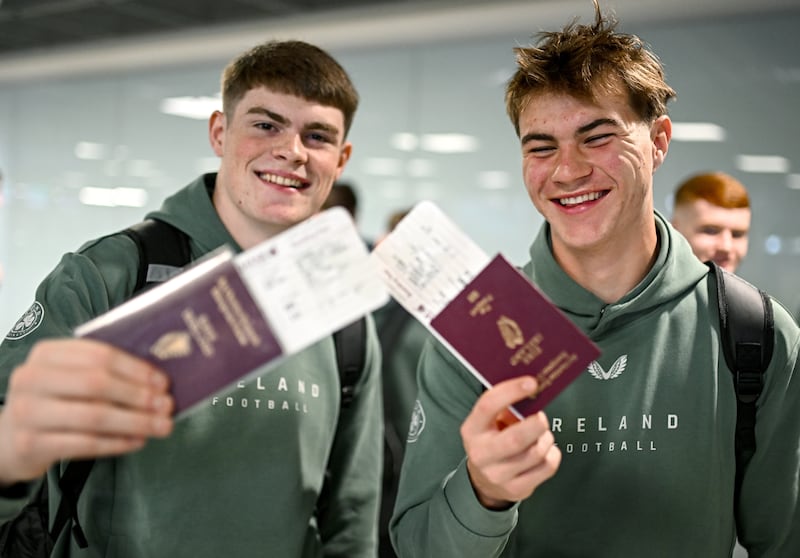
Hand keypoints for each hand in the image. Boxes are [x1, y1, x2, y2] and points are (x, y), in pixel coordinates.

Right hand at [0, 338, 173, 485]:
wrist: (9, 439)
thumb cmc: (53, 401)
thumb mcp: (68, 378)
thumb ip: (103, 372)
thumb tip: (157, 379)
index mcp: (46, 354)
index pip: (99, 355)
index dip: (135, 369)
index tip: (162, 381)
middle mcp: (31, 379)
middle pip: (98, 384)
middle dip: (138, 395)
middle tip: (166, 405)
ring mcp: (28, 412)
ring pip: (94, 416)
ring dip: (135, 421)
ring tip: (161, 426)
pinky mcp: (30, 444)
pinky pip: (84, 444)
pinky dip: (117, 443)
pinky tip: (138, 441)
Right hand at [460, 376, 560, 509]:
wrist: (484, 481)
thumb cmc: (491, 441)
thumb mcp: (489, 422)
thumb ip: (505, 405)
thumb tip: (532, 387)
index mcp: (472, 429)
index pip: (488, 406)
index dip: (511, 391)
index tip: (531, 383)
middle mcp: (481, 453)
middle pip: (515, 439)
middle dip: (536, 424)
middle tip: (543, 417)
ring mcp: (498, 475)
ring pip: (535, 453)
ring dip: (546, 439)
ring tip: (543, 434)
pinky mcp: (516, 489)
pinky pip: (546, 468)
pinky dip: (553, 454)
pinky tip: (547, 450)